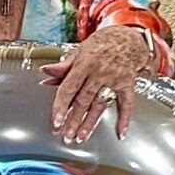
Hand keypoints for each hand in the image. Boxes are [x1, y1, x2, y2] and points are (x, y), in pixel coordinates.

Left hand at [42, 27, 151, 141]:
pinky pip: (126, 104)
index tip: (56, 121)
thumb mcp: (81, 50)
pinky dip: (124, 119)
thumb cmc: (102, 44)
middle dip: (74, 120)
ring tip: (81, 137)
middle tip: (66, 135)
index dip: (61, 106)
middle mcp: (100, 73)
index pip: (69, 88)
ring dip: (90, 123)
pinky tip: (120, 132)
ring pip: (100, 105)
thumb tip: (45, 72)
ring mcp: (115, 80)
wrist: (128, 37)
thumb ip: (64, 66)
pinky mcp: (128, 85)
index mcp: (85, 63)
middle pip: (84, 100)